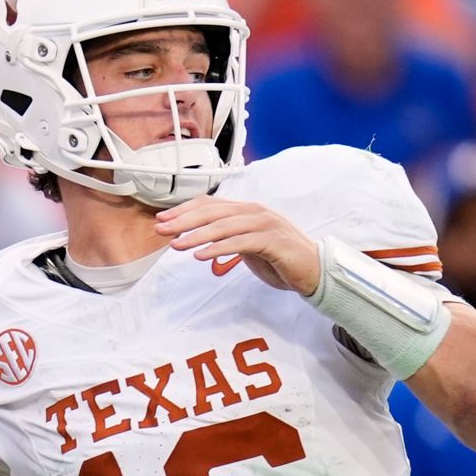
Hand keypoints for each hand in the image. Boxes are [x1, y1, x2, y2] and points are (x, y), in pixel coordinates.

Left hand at [155, 195, 319, 294]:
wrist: (313, 271)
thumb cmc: (278, 258)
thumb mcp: (245, 244)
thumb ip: (225, 236)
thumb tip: (194, 236)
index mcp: (246, 210)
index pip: (210, 204)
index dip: (184, 210)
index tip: (162, 219)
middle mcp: (255, 212)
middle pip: (213, 212)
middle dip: (184, 220)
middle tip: (161, 229)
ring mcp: (266, 225)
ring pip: (224, 226)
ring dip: (197, 235)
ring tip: (177, 244)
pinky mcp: (274, 241)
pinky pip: (241, 242)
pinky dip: (219, 248)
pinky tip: (201, 255)